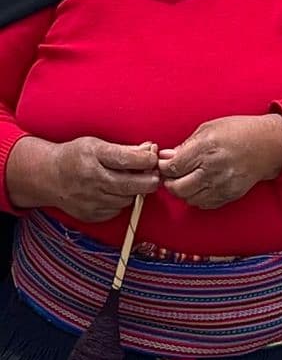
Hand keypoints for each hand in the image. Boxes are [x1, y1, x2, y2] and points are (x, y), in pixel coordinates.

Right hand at [6, 136, 158, 221]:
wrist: (48, 176)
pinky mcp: (90, 214)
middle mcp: (91, 179)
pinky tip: (115, 192)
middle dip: (150, 180)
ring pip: (127, 199)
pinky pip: (117, 211)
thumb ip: (125, 149)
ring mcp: (90, 199)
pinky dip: (120, 202)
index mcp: (93, 155)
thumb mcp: (96, 144)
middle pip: (131, 185)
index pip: (127, 159)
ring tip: (130, 181)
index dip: (147, 159)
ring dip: (134, 192)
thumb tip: (151, 150)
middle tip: (155, 175)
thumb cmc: (76, 156)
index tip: (154, 157)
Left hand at [158, 114, 281, 209]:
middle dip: (169, 182)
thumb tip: (165, 157)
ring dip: (182, 191)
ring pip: (189, 199)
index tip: (163, 163)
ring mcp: (223, 184)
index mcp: (206, 147)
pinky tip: (199, 185)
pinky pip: (204, 204)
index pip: (173, 167)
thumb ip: (185, 145)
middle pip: (178, 187)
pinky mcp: (230, 195)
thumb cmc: (239, 131)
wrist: (269, 145)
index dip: (163, 167)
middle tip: (170, 174)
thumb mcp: (209, 128)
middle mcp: (214, 168)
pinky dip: (196, 197)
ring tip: (185, 179)